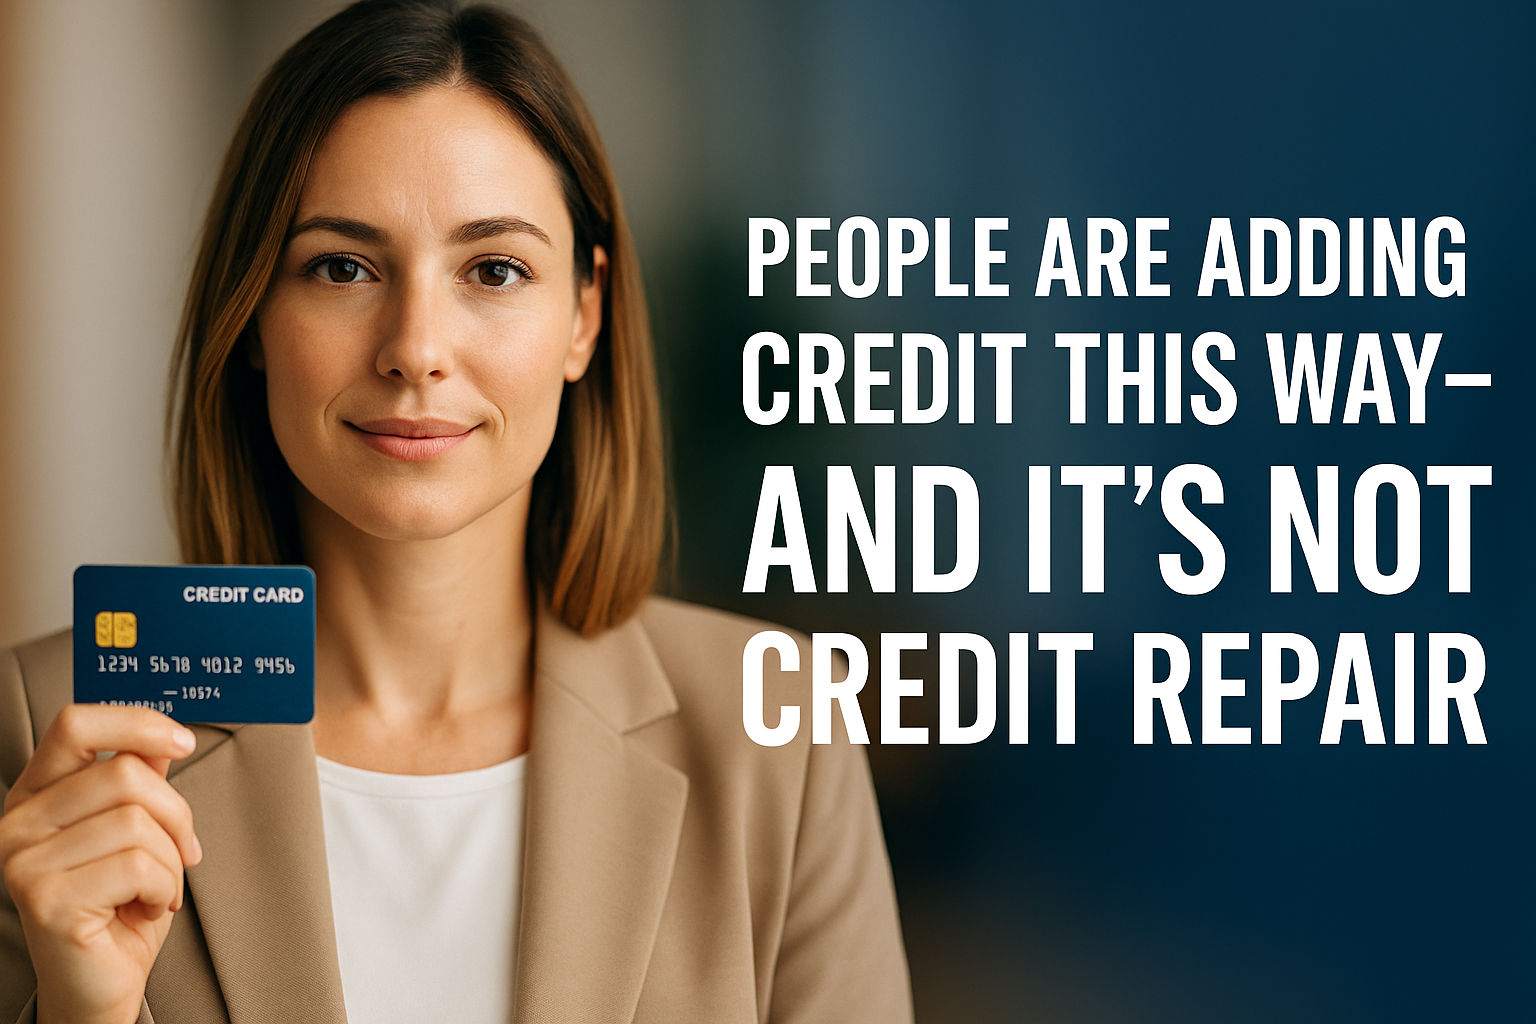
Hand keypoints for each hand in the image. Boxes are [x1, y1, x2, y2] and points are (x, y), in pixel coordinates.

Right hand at [0, 705, 200, 1023]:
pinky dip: (165, 888)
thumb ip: (140, 783)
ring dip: (172, 860)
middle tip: (181, 852)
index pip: (75, 724)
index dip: (136, 722)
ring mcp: (24, 861)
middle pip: (125, 773)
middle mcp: (18, 823)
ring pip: (138, 821)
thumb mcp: (136, 833)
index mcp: (35, 794)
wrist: (98, 986)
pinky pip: (139, 865)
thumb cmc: (118, 908)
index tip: (182, 743)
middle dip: (176, 814)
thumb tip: (162, 738)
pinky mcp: (45, 899)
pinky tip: (148, 907)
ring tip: (157, 887)